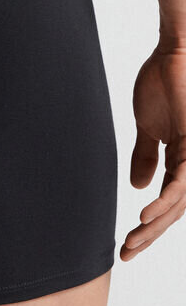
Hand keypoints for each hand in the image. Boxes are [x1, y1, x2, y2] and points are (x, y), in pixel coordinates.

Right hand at [121, 39, 185, 259]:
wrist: (173, 53)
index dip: (149, 227)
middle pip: (175, 210)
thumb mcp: (147, 127)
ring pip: (180, 203)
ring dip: (156, 225)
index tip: (126, 244)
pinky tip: (147, 214)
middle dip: (150, 235)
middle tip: (126, 252)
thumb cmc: (162, 82)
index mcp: (180, 160)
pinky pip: (182, 182)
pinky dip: (165, 200)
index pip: (167, 203)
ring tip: (133, 241)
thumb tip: (138, 187)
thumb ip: (146, 156)